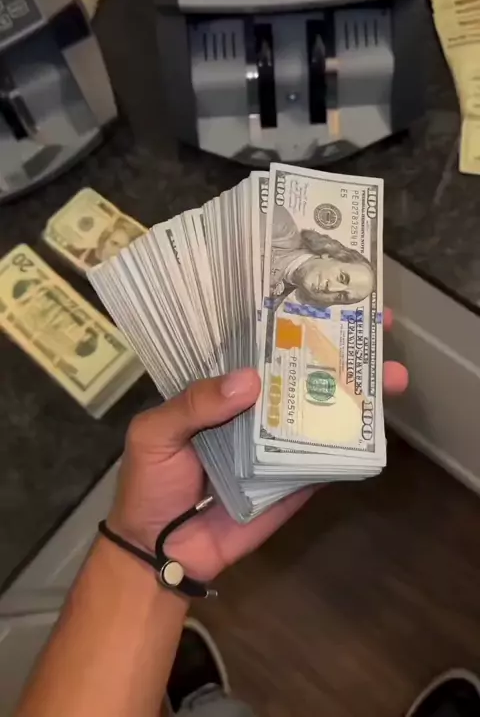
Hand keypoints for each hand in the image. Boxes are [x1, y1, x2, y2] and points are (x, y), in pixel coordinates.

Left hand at [108, 310, 407, 582]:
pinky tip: (379, 426)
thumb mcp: (154, 433)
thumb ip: (194, 404)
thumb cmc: (147, 483)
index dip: (289, 322)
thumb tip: (250, 380)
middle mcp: (254, 411)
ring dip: (356, 395)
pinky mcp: (292, 483)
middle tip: (377, 327)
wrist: (159, 554)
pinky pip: (323, 461)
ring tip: (393, 374)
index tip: (322, 298)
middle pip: (301, 374)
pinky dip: (350, 446)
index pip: (257, 347)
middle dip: (338, 351)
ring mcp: (277, 447)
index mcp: (220, 390)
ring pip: (320, 413)